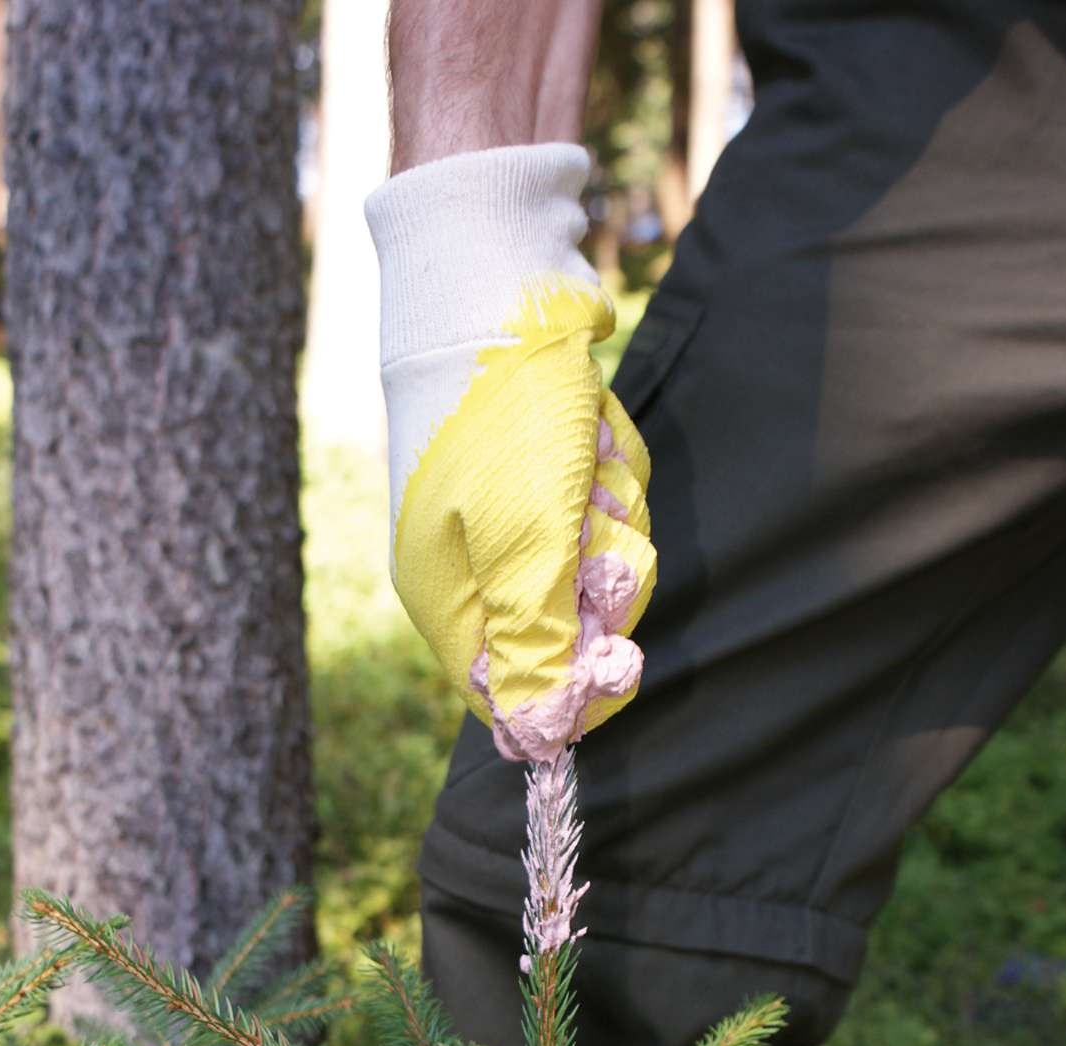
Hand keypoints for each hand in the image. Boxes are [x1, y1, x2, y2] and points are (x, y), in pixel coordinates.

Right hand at [365, 144, 655, 761]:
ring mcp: (512, 521)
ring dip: (612, 512)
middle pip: (573, 635)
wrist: (496, 284)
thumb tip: (538, 742)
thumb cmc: (502, 416)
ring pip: (601, 566)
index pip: (515, 699)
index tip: (618, 660)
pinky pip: (605, 508)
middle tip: (591, 523)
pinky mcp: (547, 477)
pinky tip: (590, 429)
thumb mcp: (525, 538)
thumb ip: (536, 641)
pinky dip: (611, 470)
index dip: (574, 692)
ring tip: (584, 456)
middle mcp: (475, 571)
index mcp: (448, 600)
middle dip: (601, 577)